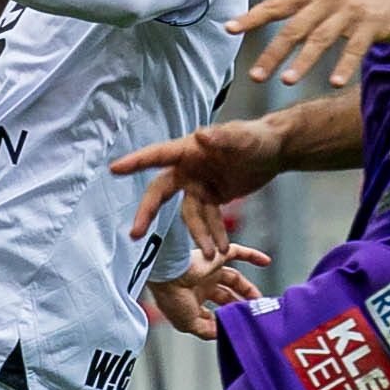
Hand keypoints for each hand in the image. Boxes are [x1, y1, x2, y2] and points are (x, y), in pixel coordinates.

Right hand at [112, 119, 286, 254]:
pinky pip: (208, 220)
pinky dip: (214, 233)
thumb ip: (222, 137)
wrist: (275, 151)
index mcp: (189, 150)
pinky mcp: (211, 198)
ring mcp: (198, 185)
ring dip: (200, 234)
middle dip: (148, 213)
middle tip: (135, 233)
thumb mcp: (242, 138)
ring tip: (213, 254)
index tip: (114, 169)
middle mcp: (188, 168)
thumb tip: (200, 135)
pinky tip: (221, 249)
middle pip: (160, 192)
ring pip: (190, 215)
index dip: (135, 162)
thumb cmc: (257, 138)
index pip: (157, 155)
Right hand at [148, 248, 268, 340]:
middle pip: (227, 296)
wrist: (169, 277)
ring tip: (260, 300)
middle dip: (240, 305)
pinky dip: (253, 256)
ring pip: (235, 279)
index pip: (214, 311)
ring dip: (249, 289)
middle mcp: (202, 284)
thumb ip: (207, 330)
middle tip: (253, 314)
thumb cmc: (172, 299)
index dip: (225, 319)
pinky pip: (238, 251)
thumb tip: (223, 333)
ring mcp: (210, 269)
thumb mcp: (189, 323)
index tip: (237, 326)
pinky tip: (266, 262)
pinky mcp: (217, 255)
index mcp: (193, 299)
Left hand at [233, 0, 389, 88]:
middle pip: (295, 28)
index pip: (276, 5)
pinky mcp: (373, 25)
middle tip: (254, 76)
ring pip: (322, 39)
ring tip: (286, 81)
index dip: (252, 17)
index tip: (229, 29)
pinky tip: (335, 82)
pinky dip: (345, 65)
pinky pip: (356, 48)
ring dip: (304, 61)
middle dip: (273, 52)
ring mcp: (351, 12)